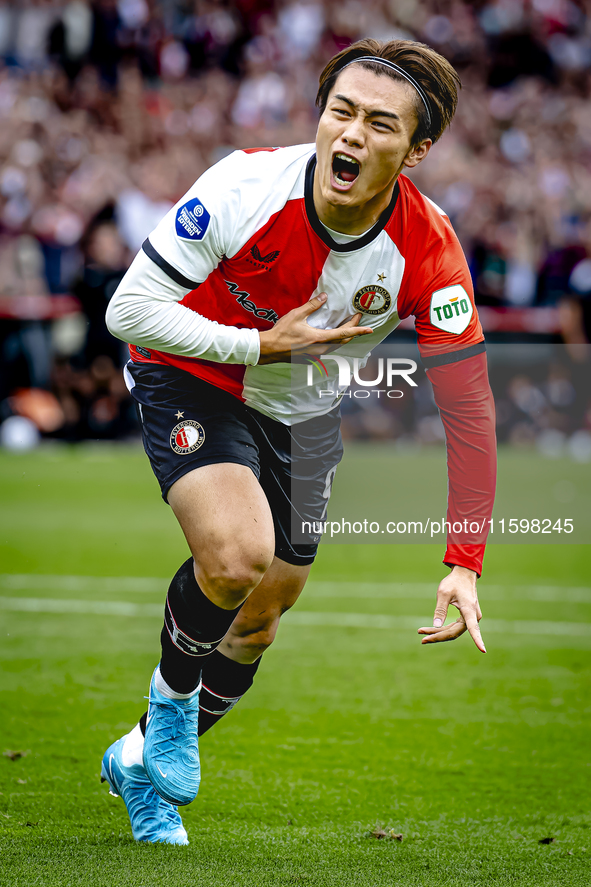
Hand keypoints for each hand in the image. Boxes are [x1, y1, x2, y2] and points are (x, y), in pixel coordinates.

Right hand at [258, 293, 372, 364]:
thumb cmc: (281, 332)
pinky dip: (331, 344)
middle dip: (352, 331)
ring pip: (335, 347)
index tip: (369, 329)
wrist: (269, 349)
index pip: (344, 334)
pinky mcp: (310, 359)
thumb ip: (312, 305)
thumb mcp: (297, 315)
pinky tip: (328, 337)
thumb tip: (325, 296)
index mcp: (320, 338)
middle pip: (342, 341)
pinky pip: (326, 351)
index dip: (358, 330)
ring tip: (346, 327)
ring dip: (342, 338)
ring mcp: (315, 356)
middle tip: (355, 320)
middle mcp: (320, 349)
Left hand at [417, 565, 485, 652]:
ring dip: (438, 633)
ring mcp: (470, 618)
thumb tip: (435, 626)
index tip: (483, 650)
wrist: (464, 574)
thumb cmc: (454, 582)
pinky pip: (454, 627)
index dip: (478, 640)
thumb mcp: (443, 593)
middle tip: (422, 639)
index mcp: (469, 610)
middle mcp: (472, 616)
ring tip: (422, 633)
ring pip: (453, 631)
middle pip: (454, 632)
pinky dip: (442, 629)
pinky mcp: (466, 618)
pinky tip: (431, 630)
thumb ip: (440, 609)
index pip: (474, 628)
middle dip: (438, 636)